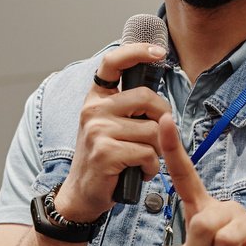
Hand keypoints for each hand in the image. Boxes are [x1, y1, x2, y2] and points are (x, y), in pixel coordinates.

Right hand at [53, 41, 169, 222]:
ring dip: (156, 151)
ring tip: (141, 160)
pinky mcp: (105, 152)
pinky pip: (148, 154)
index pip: (113, 62)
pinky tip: (139, 172)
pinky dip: (151, 167)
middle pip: (146, 98)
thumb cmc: (104, 158)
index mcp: (96, 97)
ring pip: (153, 131)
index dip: (137, 51)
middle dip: (163, 119)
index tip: (159, 53)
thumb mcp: (111, 126)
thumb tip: (162, 103)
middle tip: (157, 137)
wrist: (82, 193)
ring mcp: (97, 130)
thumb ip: (129, 109)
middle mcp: (93, 109)